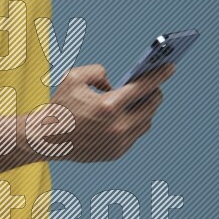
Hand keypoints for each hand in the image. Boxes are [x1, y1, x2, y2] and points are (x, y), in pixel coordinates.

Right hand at [36, 61, 175, 162]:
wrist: (46, 139)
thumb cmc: (60, 106)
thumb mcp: (74, 77)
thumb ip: (98, 71)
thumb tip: (115, 83)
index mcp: (109, 105)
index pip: (144, 87)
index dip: (160, 75)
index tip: (171, 66)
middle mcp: (117, 126)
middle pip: (151, 105)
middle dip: (155, 92)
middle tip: (154, 84)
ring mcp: (118, 142)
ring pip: (146, 122)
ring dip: (147, 109)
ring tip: (144, 99)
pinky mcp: (116, 153)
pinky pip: (135, 135)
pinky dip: (136, 123)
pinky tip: (131, 115)